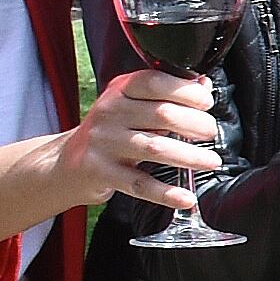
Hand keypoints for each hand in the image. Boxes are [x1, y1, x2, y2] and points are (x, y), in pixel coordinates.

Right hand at [73, 67, 220, 208]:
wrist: (67, 162)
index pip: (154, 82)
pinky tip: (186, 198)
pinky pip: (139, 184)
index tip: (207, 102)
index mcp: (120, 90)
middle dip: (195, 123)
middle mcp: (110, 112)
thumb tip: (203, 85)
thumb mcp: (132, 104)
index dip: (186, 91)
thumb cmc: (111, 131)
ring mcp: (104, 143)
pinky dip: (166, 193)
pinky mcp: (102, 172)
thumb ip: (166, 95)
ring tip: (211, 161)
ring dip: (189, 156)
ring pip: (154, 148)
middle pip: (161, 114)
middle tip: (211, 133)